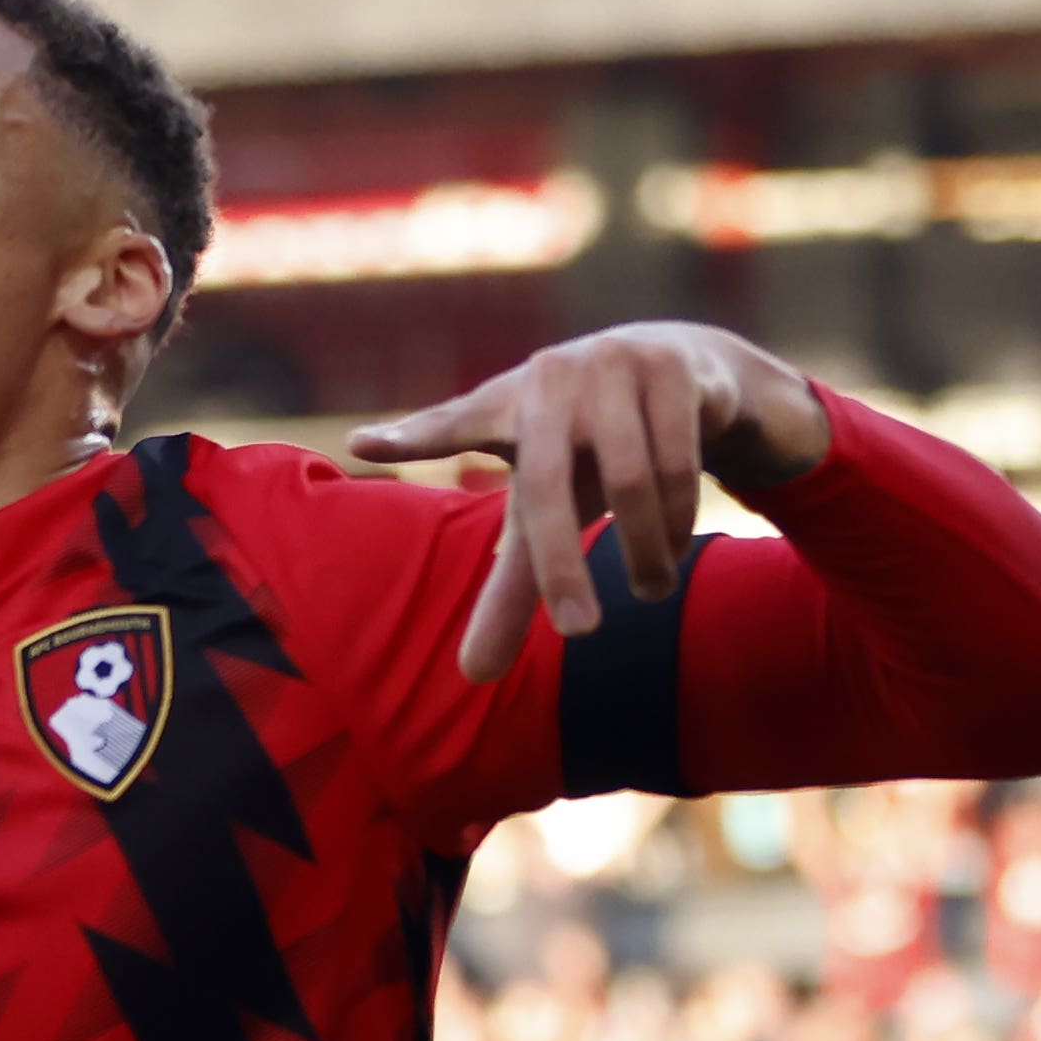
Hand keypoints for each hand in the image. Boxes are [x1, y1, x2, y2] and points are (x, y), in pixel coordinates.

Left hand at [349, 324, 830, 680]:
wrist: (676, 365)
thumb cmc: (586, 447)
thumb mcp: (545, 507)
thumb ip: (510, 587)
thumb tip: (473, 676)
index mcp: (501, 406)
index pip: (450, 424)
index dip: (412, 436)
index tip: (363, 445)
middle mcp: (548, 378)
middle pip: (544, 489)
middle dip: (561, 568)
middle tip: (579, 634)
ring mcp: (610, 363)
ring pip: (630, 483)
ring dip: (645, 551)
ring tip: (652, 590)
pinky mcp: (671, 366)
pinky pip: (678, 463)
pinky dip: (677, 519)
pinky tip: (675, 544)